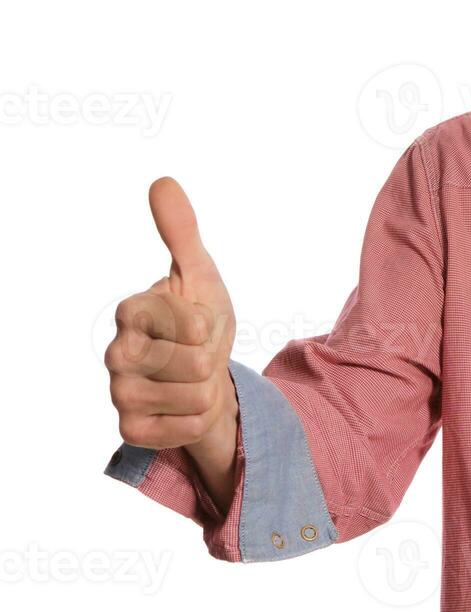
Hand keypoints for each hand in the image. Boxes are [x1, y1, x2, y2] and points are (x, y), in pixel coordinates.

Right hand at [106, 177, 237, 453]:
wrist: (206, 379)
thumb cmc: (201, 323)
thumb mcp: (201, 275)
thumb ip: (182, 231)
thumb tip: (162, 181)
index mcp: (131, 310)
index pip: (191, 320)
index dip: (208, 324)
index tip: (198, 322)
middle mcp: (115, 352)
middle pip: (197, 362)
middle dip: (214, 359)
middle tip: (198, 356)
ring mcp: (119, 393)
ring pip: (196, 396)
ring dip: (208, 390)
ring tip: (192, 381)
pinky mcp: (131, 430)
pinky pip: (188, 429)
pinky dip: (200, 420)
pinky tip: (183, 409)